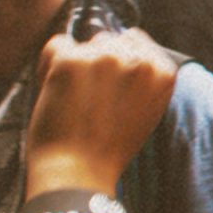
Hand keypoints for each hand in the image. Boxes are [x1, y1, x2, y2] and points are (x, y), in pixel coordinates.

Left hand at [21, 29, 178, 194]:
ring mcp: (104, 57)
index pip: (135, 41)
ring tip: (74, 103)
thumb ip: (144, 76)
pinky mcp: (71, 60)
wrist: (78, 175)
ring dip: (74, 66)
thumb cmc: (108, 149)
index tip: (109, 92)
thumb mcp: (146, 111)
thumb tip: (127, 37)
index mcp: (163, 72)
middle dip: (96, 64)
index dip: (118, 64)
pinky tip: (56, 94)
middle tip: (90, 103)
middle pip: (107, 41)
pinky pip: (57, 46)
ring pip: (83, 46)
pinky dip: (50, 66)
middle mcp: (138, 60)